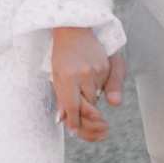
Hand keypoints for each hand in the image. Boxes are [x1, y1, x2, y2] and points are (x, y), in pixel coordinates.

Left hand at [52, 27, 110, 141]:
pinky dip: (98, 91)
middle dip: (88, 118)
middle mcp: (84, 74)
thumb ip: (62, 98)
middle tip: (93, 126)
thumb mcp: (56, 74)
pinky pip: (104, 88)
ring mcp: (97, 70)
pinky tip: (93, 85)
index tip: (75, 132)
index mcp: (68, 76)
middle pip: (88, 107)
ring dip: (92, 104)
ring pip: (97, 99)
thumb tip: (62, 119)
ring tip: (88, 100)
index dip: (75, 122)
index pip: (73, 106)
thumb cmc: (62, 54)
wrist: (74, 30)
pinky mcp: (106, 67)